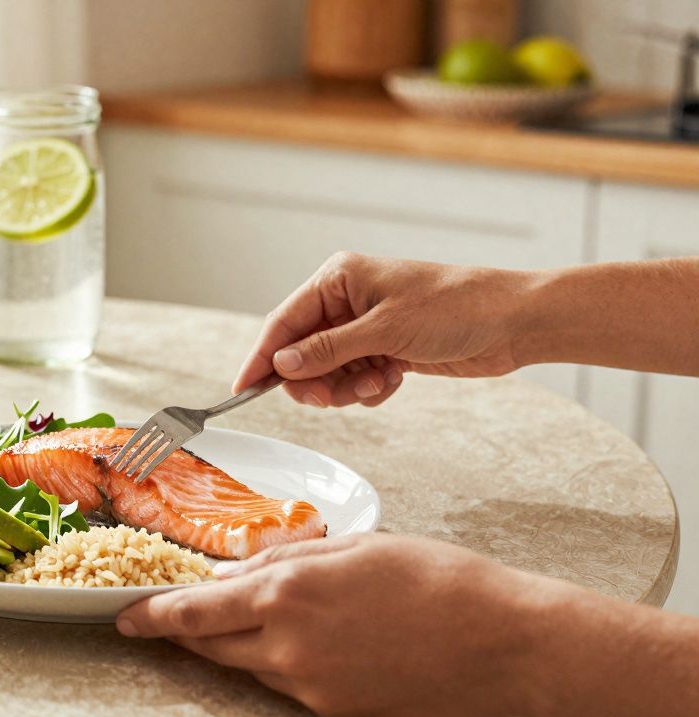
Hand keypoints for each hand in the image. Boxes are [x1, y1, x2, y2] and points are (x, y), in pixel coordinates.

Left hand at [115, 534, 544, 716]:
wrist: (505, 641)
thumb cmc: (439, 580)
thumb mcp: (358, 547)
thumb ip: (290, 561)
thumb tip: (240, 575)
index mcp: (289, 591)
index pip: (196, 611)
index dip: (154, 615)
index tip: (126, 616)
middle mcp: (289, 644)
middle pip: (211, 646)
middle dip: (185, 632)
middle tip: (170, 619)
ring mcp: (312, 687)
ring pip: (250, 668)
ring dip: (239, 647)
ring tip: (257, 624)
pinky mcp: (337, 714)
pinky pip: (290, 688)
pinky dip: (283, 665)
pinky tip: (312, 646)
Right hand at [234, 252, 531, 407]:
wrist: (512, 323)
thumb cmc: (454, 308)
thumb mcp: (384, 331)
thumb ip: (327, 350)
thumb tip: (281, 364)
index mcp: (338, 279)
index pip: (284, 322)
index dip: (262, 357)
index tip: (242, 389)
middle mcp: (345, 301)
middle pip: (301, 352)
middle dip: (313, 380)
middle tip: (328, 399)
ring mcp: (364, 327)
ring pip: (326, 372)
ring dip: (345, 387)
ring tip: (376, 383)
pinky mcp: (384, 350)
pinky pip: (353, 380)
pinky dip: (367, 389)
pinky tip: (392, 380)